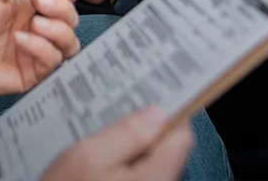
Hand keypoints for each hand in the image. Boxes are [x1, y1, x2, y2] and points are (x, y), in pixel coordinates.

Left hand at [0, 0, 80, 97]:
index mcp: (29, 6)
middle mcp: (37, 28)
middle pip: (70, 19)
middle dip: (62, 8)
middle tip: (42, 4)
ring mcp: (37, 51)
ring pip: (70, 42)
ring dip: (57, 30)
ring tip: (35, 24)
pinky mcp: (33, 73)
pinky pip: (53, 61)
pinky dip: (42, 47)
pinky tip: (21, 40)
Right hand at [41, 106, 194, 180]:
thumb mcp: (86, 158)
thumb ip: (124, 135)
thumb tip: (157, 112)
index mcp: (155, 176)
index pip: (181, 136)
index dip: (168, 112)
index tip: (147, 94)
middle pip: (166, 149)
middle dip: (145, 127)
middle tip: (116, 111)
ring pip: (149, 162)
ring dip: (130, 145)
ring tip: (102, 133)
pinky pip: (135, 174)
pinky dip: (122, 161)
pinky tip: (99, 157)